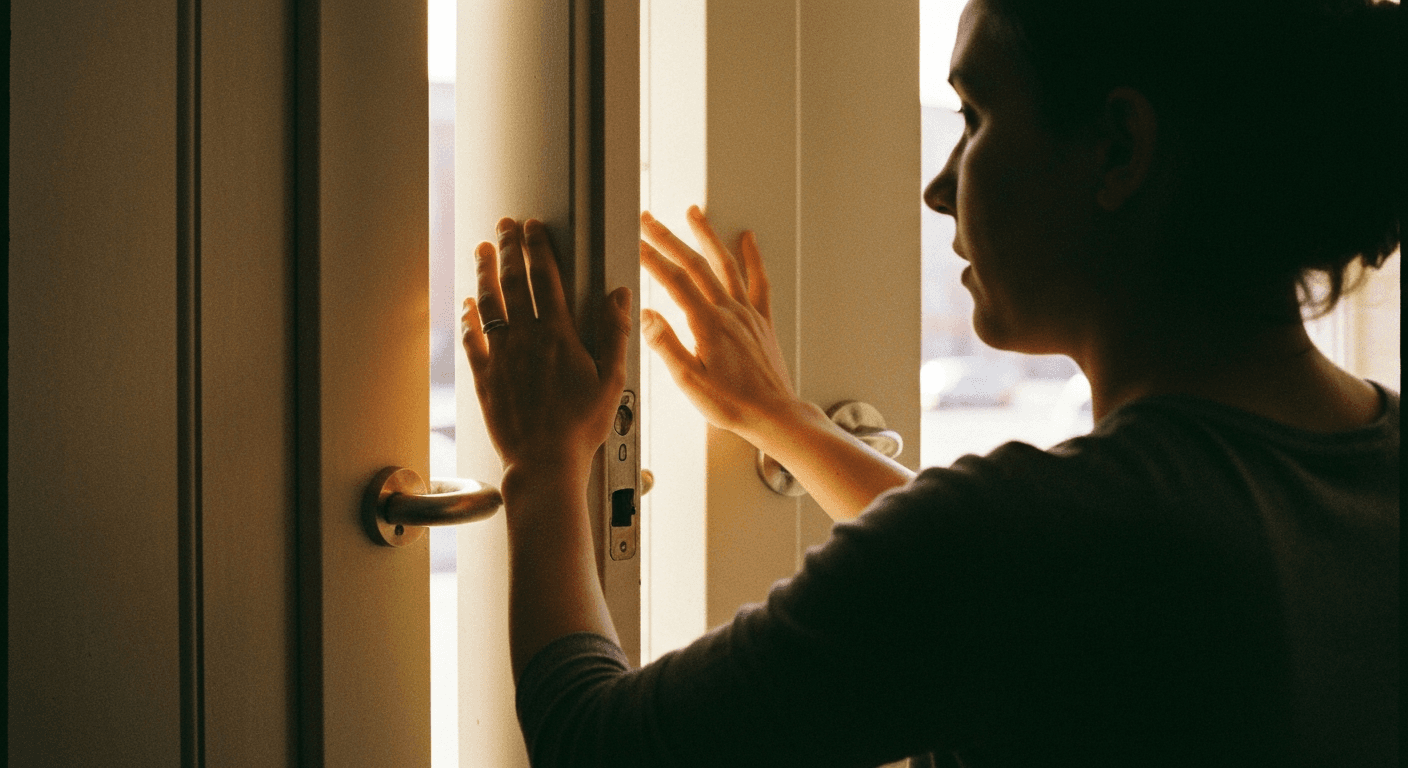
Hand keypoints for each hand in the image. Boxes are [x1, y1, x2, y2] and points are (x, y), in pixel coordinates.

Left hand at [462, 217, 631, 480]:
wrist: (545, 462)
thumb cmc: (581, 427)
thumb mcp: (612, 380)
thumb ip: (614, 333)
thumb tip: (618, 296)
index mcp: (559, 335)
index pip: (546, 278)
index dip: (539, 249)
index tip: (533, 228)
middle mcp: (526, 339)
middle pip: (513, 282)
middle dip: (508, 249)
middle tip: (504, 227)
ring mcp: (502, 357)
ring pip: (489, 304)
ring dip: (484, 273)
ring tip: (482, 251)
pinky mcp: (485, 378)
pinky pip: (472, 340)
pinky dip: (468, 318)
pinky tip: (467, 305)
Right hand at [639, 206, 800, 443]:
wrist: (773, 415)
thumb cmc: (732, 404)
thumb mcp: (689, 381)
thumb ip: (666, 345)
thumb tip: (645, 315)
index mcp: (707, 324)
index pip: (673, 281)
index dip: (651, 258)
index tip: (634, 240)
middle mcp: (729, 311)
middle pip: (694, 264)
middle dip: (668, 238)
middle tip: (648, 219)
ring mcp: (748, 313)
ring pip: (725, 264)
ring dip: (707, 236)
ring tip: (693, 213)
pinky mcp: (762, 320)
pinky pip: (759, 281)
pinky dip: (754, 257)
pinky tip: (748, 239)